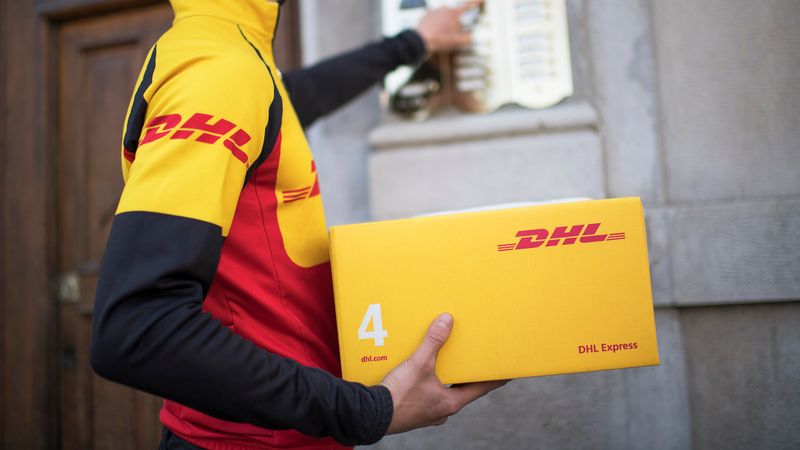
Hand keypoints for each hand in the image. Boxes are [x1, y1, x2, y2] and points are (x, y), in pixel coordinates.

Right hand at [381, 313, 507, 433]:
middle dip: (465, 374)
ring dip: (445, 378)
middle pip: (462, 390)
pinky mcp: (413, 411)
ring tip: (444, 362)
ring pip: (443, 392)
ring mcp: (427, 413)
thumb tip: (447, 321)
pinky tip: (419, 373)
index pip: (481, 388)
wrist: (370, 415)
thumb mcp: (419, 364)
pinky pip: (426, 394)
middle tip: (472, 360)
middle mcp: (442, 410)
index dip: (494, 378)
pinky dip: (428, 383)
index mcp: (451, 402)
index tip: (507, 372)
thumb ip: (433, 342)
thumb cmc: (398, 395)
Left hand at [415, 1, 482, 52]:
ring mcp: (434, 11)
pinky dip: (435, 24)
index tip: (481, 0)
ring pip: (444, 17)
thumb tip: (472, 37)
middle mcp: (444, 9)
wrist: (421, 40)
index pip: (467, 6)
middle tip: (450, 35)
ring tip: (440, 35)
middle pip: (454, 15)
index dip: (475, 3)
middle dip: (454, 24)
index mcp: (453, 14)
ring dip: (444, 24)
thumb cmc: (439, 40)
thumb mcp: (456, 41)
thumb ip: (467, 38)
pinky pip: (434, 18)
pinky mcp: (426, 15)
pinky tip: (434, 32)